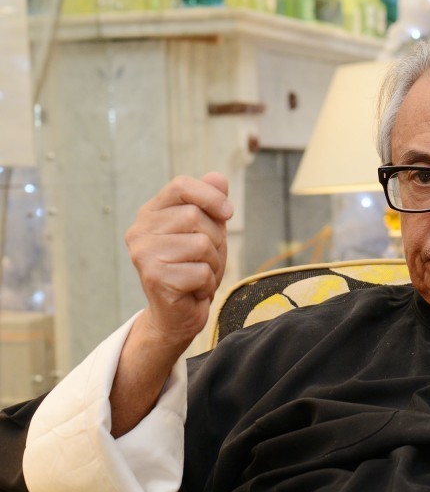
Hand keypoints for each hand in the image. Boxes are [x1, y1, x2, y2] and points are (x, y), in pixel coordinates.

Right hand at [125, 173, 232, 350]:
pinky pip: (202, 271)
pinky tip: (193, 290)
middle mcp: (139, 230)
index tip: (228, 213)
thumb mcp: (206, 232)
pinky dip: (208, 284)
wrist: (177, 315)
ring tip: (198, 275)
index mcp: (150, 213)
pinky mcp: (155, 277)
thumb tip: (218, 177)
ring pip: (202, 245)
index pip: (181, 186)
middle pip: (196, 217)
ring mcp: (144, 254)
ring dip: (214, 265)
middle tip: (205, 261)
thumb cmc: (192, 269)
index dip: (211, 196)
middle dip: (216, 242)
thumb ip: (210, 204)